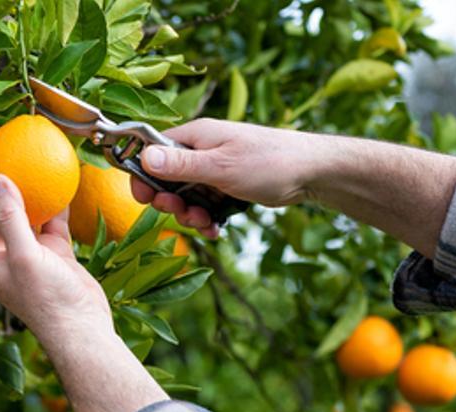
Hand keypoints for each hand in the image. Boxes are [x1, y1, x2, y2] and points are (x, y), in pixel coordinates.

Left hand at [0, 157, 110, 334]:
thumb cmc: (47, 298)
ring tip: (27, 161)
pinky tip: (60, 182)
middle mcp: (2, 253)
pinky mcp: (52, 253)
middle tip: (1, 153)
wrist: (82, 328)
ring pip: (20, 213)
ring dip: (23, 190)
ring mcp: (28, 252)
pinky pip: (48, 221)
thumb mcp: (24, 254)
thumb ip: (9, 216)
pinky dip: (53, 203)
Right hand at [132, 119, 325, 235]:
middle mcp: (201, 151)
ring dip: (191, 215)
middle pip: (167, 179)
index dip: (144, 175)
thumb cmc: (269, 161)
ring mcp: (215, 169)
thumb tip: (145, 157)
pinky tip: (216, 229)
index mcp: (195, 137)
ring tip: (206, 223)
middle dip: (171, 203)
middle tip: (183, 214)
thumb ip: (181, 164)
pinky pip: (206, 205)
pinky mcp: (227, 186)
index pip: (153, 151)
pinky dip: (208, 219)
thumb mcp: (220, 166)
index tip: (145, 198)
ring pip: (187, 197)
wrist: (312, 172)